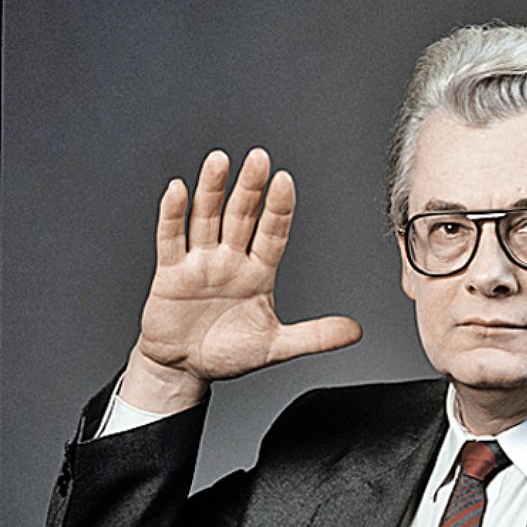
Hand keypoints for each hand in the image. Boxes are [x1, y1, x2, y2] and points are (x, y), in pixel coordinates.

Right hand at [120, 148, 361, 412]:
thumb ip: (315, 336)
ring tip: (221, 161)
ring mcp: (200, 263)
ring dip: (212, 190)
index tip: (286, 181)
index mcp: (258, 273)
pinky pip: (172, 239)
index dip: (278, 208)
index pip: (272, 233)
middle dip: (251, 188)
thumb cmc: (228, 354)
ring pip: (207, 218)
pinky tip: (179, 190)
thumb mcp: (276, 347)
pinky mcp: (171, 273)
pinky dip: (173, 215)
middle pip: (241, 217)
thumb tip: (355, 332)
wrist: (184, 368)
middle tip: (260, 158)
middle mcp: (230, 260)